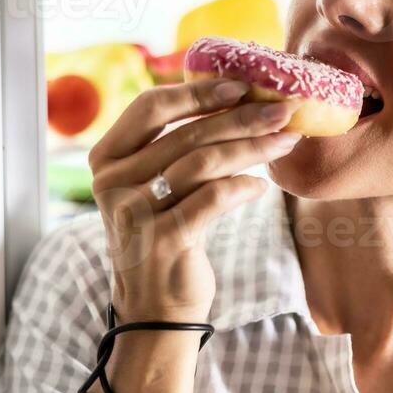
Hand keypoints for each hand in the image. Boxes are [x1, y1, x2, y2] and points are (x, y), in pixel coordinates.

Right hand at [88, 78, 302, 323]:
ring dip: (253, 148)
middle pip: (187, 135)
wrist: (157, 307)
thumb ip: (175, 146)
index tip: (240, 84)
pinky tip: (262, 186)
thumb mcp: (156, 186)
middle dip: (242, 118)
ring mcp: (135, 212)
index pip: (150, 108)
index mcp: (106, 158)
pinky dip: (244, 187)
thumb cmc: (166, 234)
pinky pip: (214, 199)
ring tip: (286, 141)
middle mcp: (112, 183)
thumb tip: (237, 99)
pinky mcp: (163, 239)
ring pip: (204, 164)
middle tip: (282, 110)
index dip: (197, 93)